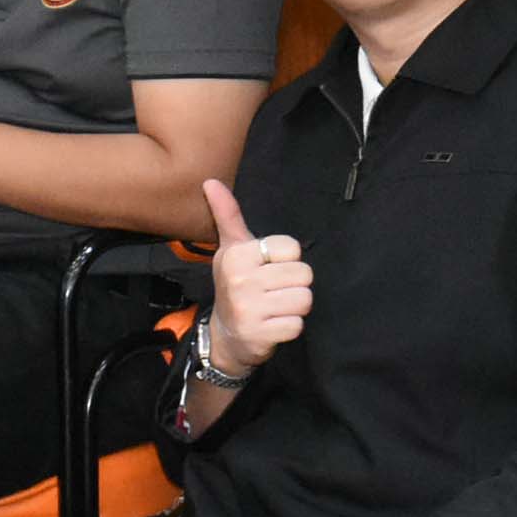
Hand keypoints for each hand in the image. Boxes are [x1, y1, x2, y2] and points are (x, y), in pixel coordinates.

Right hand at [198, 182, 311, 376]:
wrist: (225, 335)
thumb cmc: (234, 284)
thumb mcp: (231, 249)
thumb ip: (228, 215)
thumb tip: (211, 181)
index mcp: (238, 255)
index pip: (292, 248)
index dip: (286, 260)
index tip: (267, 269)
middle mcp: (241, 280)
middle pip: (303, 274)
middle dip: (293, 285)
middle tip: (273, 292)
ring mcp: (250, 309)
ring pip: (304, 299)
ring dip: (294, 306)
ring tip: (275, 307)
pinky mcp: (260, 335)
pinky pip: (298, 324)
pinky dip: (290, 326)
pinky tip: (273, 324)